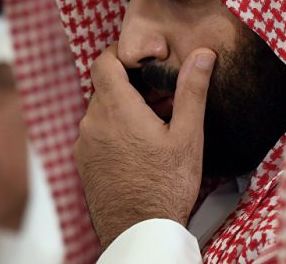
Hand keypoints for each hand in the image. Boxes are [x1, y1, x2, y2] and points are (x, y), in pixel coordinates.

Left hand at [74, 42, 215, 249]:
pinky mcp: (82, 163)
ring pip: (100, 112)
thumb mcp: (188, 136)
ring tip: (154, 128)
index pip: (103, 61)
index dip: (120, 53)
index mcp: (116, 108)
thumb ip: (191, 90)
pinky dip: (113, 132)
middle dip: (131, 87)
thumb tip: (203, 55)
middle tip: (161, 99)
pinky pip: (95, 135)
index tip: (140, 60)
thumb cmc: (166, 187)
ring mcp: (83, 144)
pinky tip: (138, 150)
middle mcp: (92, 122)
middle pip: (105, 88)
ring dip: (123, 111)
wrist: (139, 232)